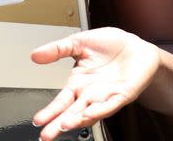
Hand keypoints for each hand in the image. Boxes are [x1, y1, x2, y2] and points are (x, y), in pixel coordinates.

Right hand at [31, 27, 159, 140]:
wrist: (136, 46)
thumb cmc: (110, 46)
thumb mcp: (80, 42)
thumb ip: (58, 49)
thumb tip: (35, 55)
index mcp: (78, 83)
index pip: (61, 101)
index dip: (50, 111)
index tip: (38, 120)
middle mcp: (90, 94)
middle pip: (72, 112)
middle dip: (58, 124)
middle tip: (46, 134)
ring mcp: (106, 96)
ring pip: (89, 112)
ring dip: (78, 119)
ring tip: (65, 124)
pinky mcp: (122, 95)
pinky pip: (110, 105)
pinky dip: (100, 109)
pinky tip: (90, 113)